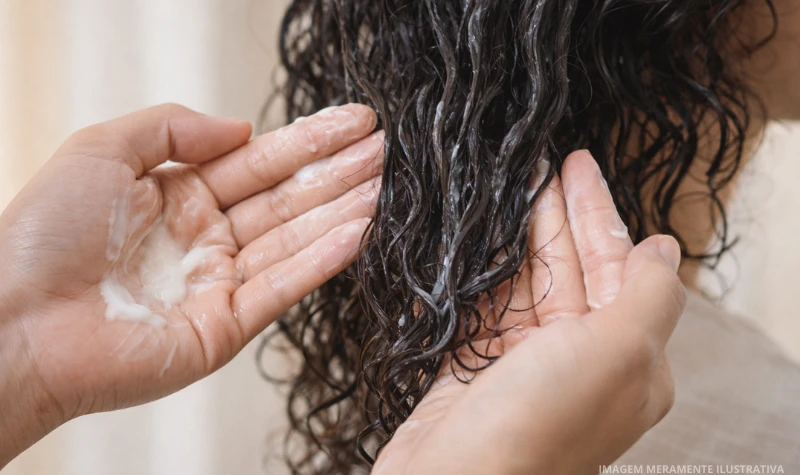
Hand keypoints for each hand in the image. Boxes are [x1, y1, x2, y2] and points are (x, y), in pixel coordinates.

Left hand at [0, 104, 381, 465]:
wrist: (14, 320)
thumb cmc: (42, 235)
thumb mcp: (102, 151)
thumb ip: (174, 130)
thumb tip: (243, 127)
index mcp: (178, 198)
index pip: (258, 164)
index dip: (307, 143)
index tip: (353, 123)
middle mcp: (205, 240)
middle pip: (286, 200)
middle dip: (337, 174)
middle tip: (387, 152)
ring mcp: (218, 285)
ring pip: (294, 240)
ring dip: (342, 212)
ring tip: (388, 187)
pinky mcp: (224, 328)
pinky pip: (282, 287)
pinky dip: (322, 261)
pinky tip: (359, 231)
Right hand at [374, 151, 685, 474]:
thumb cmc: (538, 423)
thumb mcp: (617, 352)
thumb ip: (648, 296)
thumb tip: (665, 247)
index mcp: (628, 360)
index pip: (619, 268)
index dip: (599, 213)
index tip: (577, 164)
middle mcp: (579, 363)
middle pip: (570, 270)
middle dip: (555, 214)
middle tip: (536, 160)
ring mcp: (522, 367)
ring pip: (523, 285)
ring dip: (514, 236)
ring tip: (502, 185)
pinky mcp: (472, 371)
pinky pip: (480, 309)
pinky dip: (476, 273)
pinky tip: (471, 239)